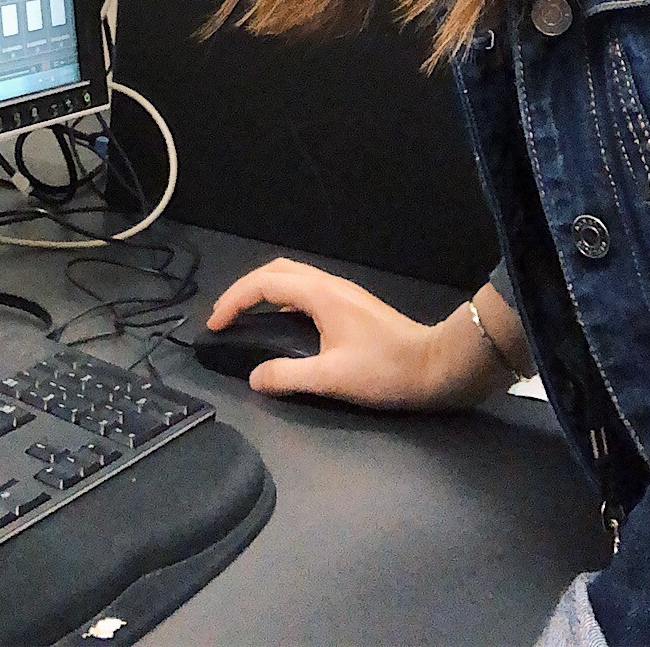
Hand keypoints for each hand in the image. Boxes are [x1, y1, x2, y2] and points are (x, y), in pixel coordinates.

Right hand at [205, 257, 514, 409]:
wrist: (434, 366)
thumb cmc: (384, 371)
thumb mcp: (332, 379)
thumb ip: (287, 377)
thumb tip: (254, 377)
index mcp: (320, 295)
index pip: (264, 283)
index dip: (234, 300)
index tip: (215, 324)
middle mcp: (328, 285)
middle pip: (276, 270)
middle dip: (245, 289)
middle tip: (226, 317)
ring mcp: (342, 292)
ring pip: (292, 278)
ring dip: (264, 292)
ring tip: (247, 319)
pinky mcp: (350, 304)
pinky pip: (305, 290)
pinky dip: (282, 300)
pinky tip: (282, 326)